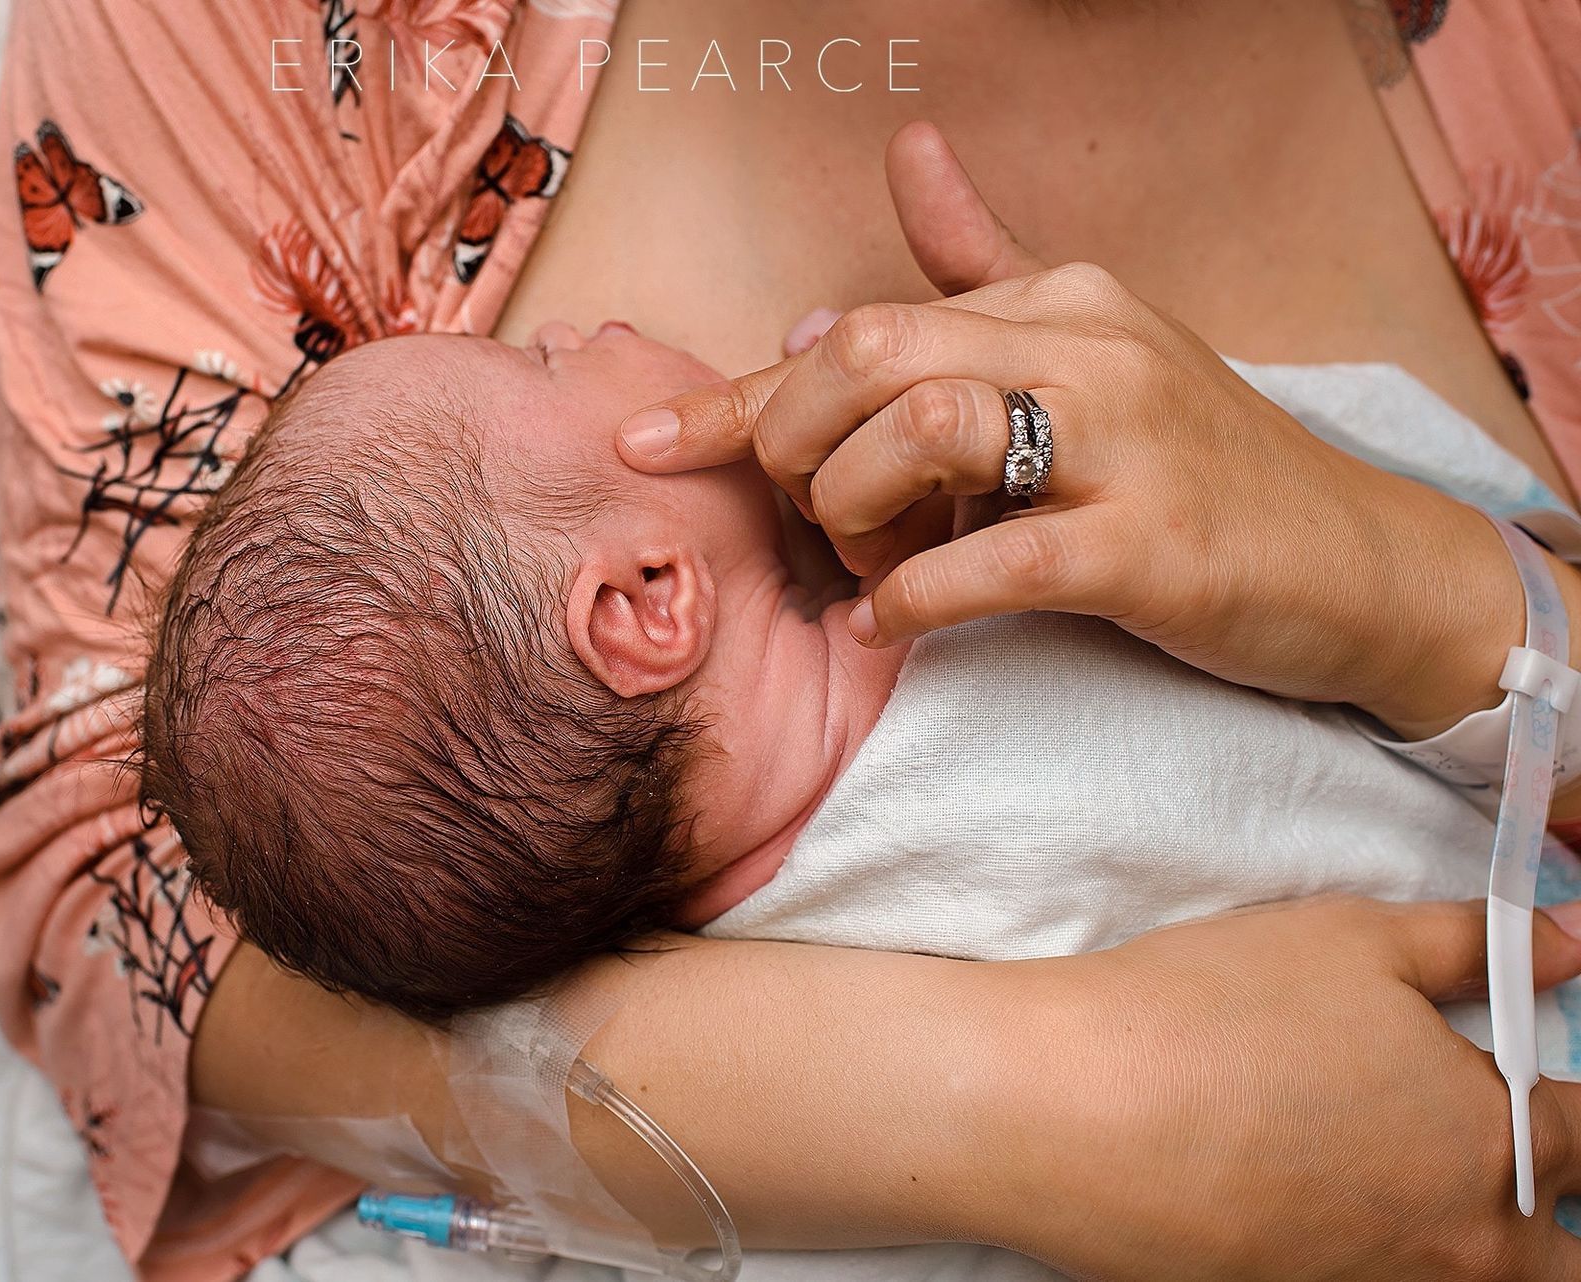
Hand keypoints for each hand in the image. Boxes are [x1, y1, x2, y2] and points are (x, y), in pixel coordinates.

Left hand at [617, 122, 1520, 736]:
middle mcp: (1087, 346)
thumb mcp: (1093, 350)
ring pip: (920, 431)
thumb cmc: (1198, 467)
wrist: (1356, 564)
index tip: (644, 440)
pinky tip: (892, 622)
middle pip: (868, 353)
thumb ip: (984, 277)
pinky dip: (915, 598)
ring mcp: (1125, 442)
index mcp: (1058, 298)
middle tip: (810, 514)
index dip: (736, 394)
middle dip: (793, 442)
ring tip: (870, 567)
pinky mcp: (1151, 547)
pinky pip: (992, 561)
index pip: (858, 327)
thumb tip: (877, 204)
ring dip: (854, 510)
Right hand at [999, 896, 1580, 1280]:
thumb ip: (1481, 943)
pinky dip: (1361, 1249)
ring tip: (1380, 1172)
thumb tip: (1572, 941)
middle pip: (1558, 1254)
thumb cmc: (1208, 1015)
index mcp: (1494, 1144)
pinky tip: (1305, 1194)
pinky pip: (1368, 1281)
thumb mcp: (1353, 940)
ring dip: (1455, 1235)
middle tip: (1480, 1148)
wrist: (1063, 1111)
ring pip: (1465, 1277)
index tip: (1540, 1076)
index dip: (1570, 1097)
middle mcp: (1457, 1244)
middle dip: (1545, 1203)